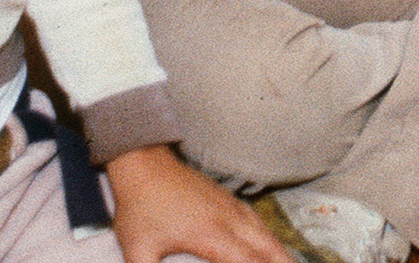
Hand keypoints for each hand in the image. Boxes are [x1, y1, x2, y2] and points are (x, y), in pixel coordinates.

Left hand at [104, 145, 293, 262]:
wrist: (145, 165)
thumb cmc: (139, 208)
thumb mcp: (138, 251)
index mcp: (211, 236)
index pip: (249, 262)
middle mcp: (229, 220)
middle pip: (268, 248)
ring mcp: (231, 207)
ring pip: (266, 233)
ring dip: (280, 253)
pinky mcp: (228, 199)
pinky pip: (258, 222)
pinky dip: (270, 237)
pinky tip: (270, 245)